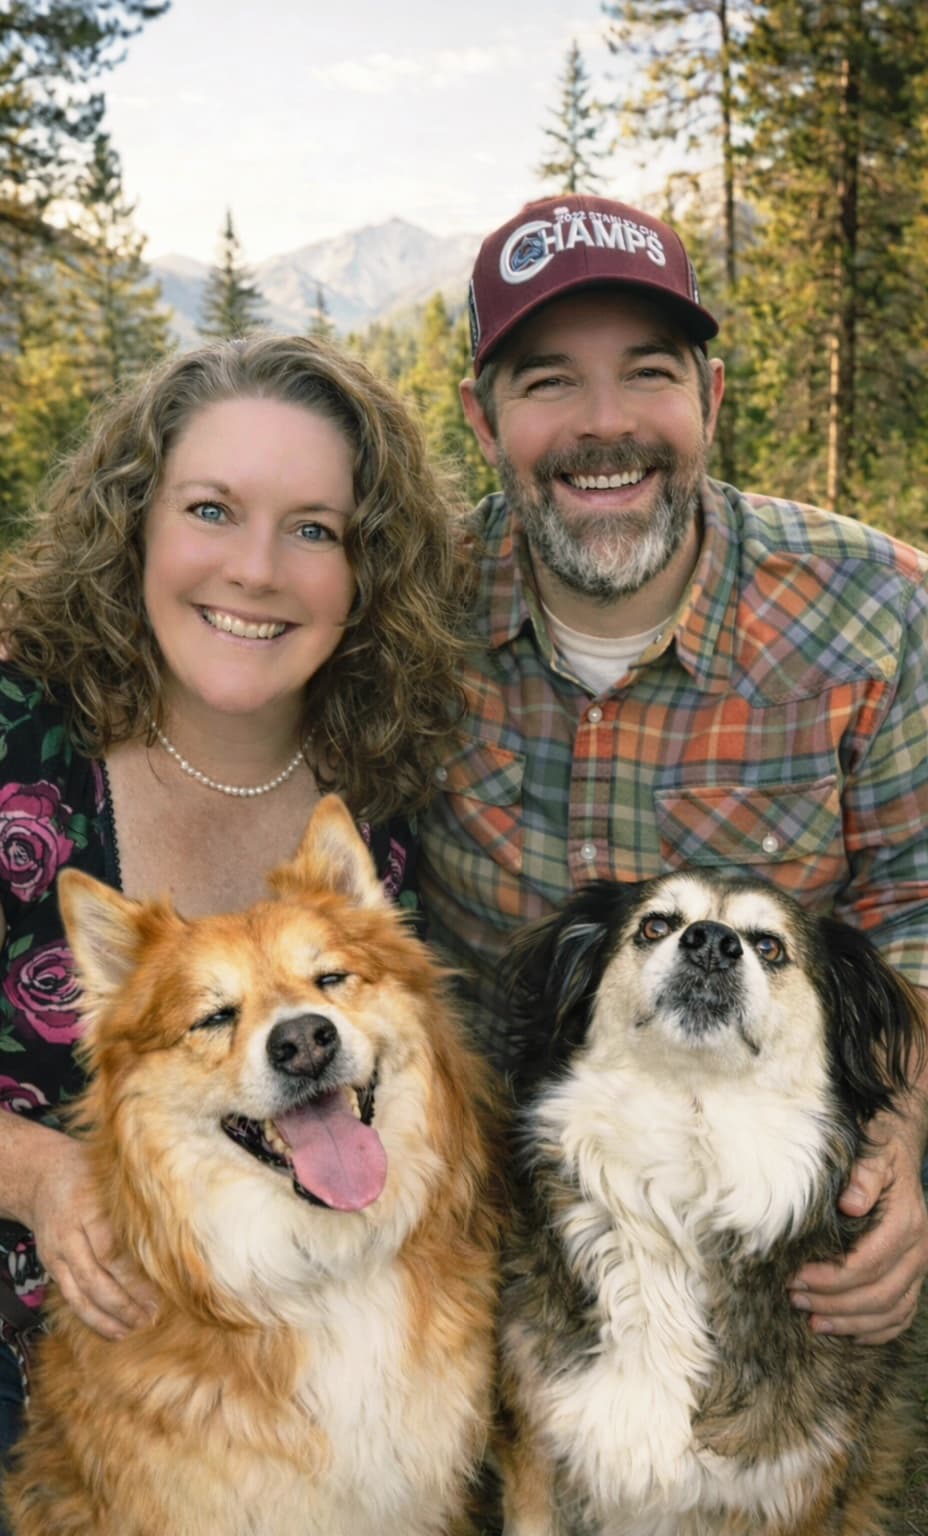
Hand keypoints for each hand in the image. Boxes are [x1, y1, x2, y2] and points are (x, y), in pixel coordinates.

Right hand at [25, 1133, 157, 1339]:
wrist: (41, 1176)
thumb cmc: (89, 1174)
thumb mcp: (113, 1177)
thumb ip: (140, 1198)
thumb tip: (187, 1217)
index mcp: (89, 1207)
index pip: (112, 1250)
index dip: (135, 1276)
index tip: (164, 1290)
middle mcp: (70, 1233)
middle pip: (96, 1276)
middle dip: (125, 1301)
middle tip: (154, 1316)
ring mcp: (57, 1252)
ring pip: (80, 1293)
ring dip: (108, 1317)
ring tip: (136, 1329)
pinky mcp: (51, 1266)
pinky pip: (70, 1298)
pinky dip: (90, 1317)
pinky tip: (113, 1330)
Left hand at [789, 1130, 927, 1344]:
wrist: (898, 1149)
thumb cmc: (877, 1152)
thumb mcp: (870, 1155)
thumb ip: (862, 1177)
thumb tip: (850, 1203)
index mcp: (906, 1221)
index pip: (868, 1264)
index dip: (831, 1278)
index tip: (796, 1278)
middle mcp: (919, 1248)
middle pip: (880, 1294)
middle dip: (835, 1304)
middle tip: (795, 1300)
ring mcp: (920, 1265)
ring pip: (892, 1309)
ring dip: (852, 1322)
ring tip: (813, 1322)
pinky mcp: (915, 1274)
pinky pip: (904, 1313)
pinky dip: (879, 1330)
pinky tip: (851, 1335)